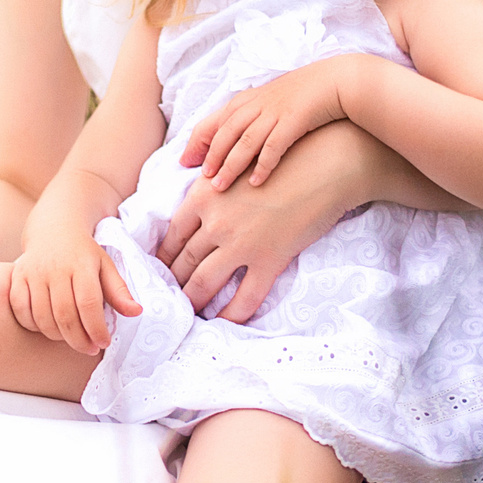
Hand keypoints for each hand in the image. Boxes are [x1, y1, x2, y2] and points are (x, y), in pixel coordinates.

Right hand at [8, 230, 139, 355]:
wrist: (54, 227)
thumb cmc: (83, 252)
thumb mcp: (105, 266)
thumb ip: (119, 291)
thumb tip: (136, 312)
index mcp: (81, 265)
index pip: (89, 304)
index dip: (97, 329)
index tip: (104, 342)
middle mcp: (55, 268)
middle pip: (65, 316)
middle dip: (79, 340)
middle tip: (89, 348)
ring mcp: (33, 272)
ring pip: (42, 318)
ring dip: (58, 336)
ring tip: (71, 338)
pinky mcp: (17, 277)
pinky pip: (20, 310)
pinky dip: (33, 325)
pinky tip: (48, 327)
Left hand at [156, 119, 377, 324]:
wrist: (323, 166)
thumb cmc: (281, 159)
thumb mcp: (234, 163)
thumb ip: (211, 183)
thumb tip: (196, 196)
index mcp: (202, 196)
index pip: (172, 236)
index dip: (163, 257)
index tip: (159, 270)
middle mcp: (215, 223)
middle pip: (183, 262)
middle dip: (173, 283)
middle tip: (167, 297)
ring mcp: (240, 244)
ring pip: (204, 282)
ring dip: (193, 301)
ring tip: (187, 313)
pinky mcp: (267, 260)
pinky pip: (244, 298)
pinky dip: (231, 314)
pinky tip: (223, 322)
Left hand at [181, 55, 364, 191]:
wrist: (337, 82)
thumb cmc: (303, 96)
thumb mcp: (269, 102)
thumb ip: (249, 118)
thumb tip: (230, 143)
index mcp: (246, 99)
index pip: (213, 121)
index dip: (197, 142)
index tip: (185, 163)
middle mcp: (256, 104)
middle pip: (224, 133)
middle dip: (210, 157)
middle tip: (200, 181)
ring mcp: (274, 112)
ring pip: (244, 141)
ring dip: (230, 165)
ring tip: (219, 187)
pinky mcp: (294, 120)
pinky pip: (273, 146)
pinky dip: (263, 164)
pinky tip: (256, 183)